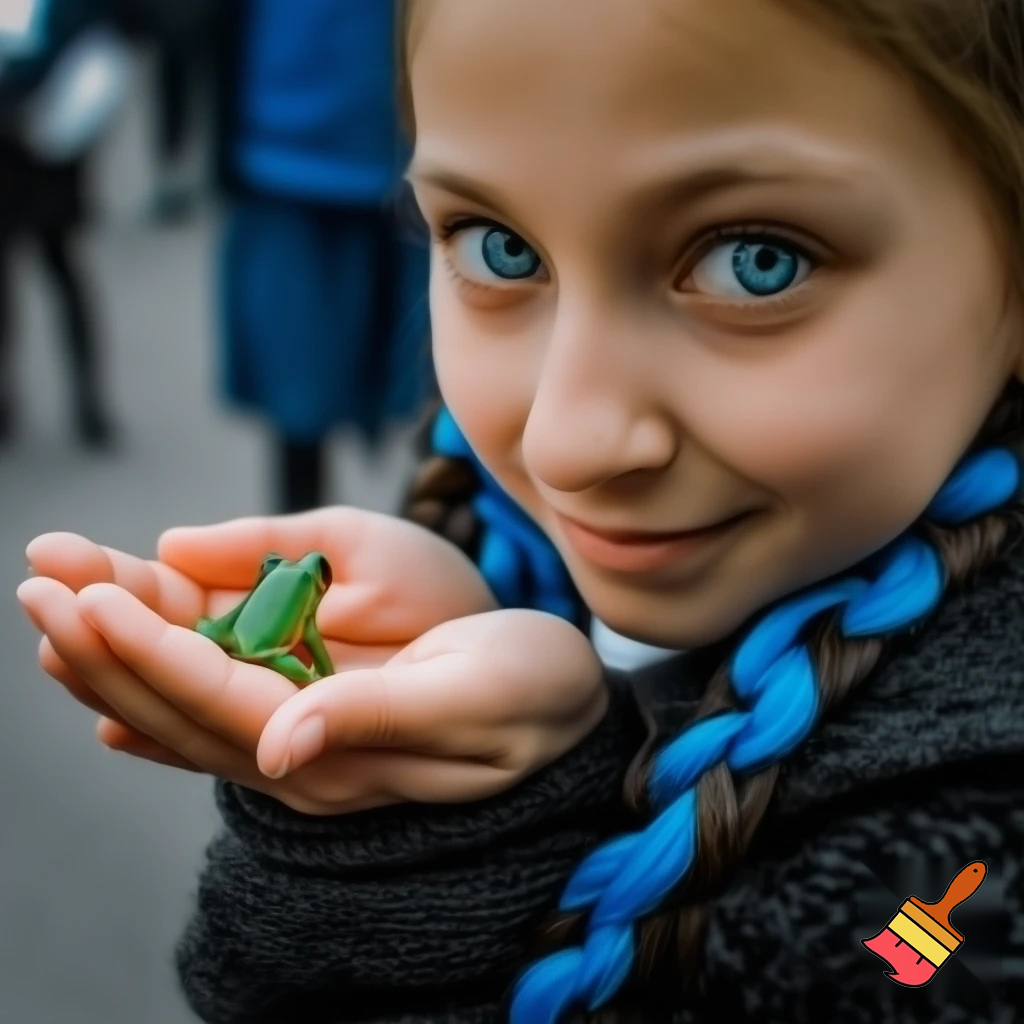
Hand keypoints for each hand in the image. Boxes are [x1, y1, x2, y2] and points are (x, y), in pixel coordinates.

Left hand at [20, 507, 497, 767]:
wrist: (566, 708)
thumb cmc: (534, 695)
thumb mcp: (472, 697)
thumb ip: (375, 718)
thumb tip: (279, 746)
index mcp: (339, 755)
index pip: (219, 702)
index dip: (148, 650)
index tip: (86, 597)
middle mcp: (306, 760)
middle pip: (180, 707)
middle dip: (105, 647)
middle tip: (40, 581)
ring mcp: (305, 742)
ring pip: (187, 706)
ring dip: (117, 658)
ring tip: (55, 605)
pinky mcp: (315, 718)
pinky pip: (218, 709)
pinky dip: (160, 687)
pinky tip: (111, 696)